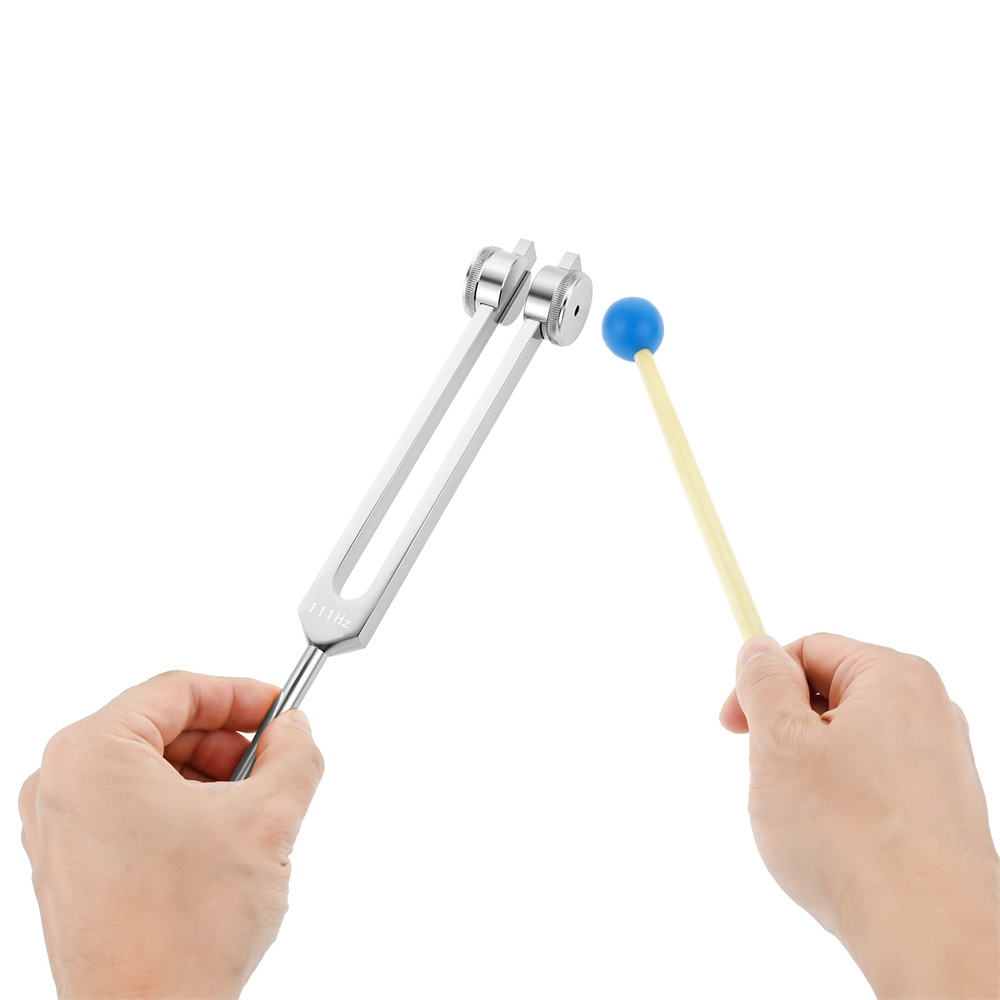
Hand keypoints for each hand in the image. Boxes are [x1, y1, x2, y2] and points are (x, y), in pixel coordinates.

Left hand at [19, 671, 323, 998]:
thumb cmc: (185, 931)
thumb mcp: (268, 818)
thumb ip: (295, 755)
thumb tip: (295, 731)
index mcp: (92, 755)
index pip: (177, 690)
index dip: (240, 694)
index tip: (279, 710)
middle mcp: (60, 786)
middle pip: (161, 728)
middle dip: (226, 741)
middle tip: (273, 762)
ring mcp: (57, 831)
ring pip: (147, 770)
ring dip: (208, 777)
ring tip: (253, 811)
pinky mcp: (68, 868)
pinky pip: (130, 809)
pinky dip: (181, 809)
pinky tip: (221, 841)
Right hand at [720, 633, 998, 997]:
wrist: (928, 930)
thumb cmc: (850, 834)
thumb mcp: (780, 741)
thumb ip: (763, 684)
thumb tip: (759, 650)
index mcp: (894, 678)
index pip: (808, 650)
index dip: (760, 684)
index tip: (732, 727)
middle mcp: (928, 711)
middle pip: (829, 699)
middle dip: (785, 734)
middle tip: (768, 780)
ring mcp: (940, 764)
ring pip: (847, 747)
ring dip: (809, 774)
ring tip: (803, 822)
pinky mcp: (940, 811)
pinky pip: (872, 788)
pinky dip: (841, 807)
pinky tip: (833, 847)